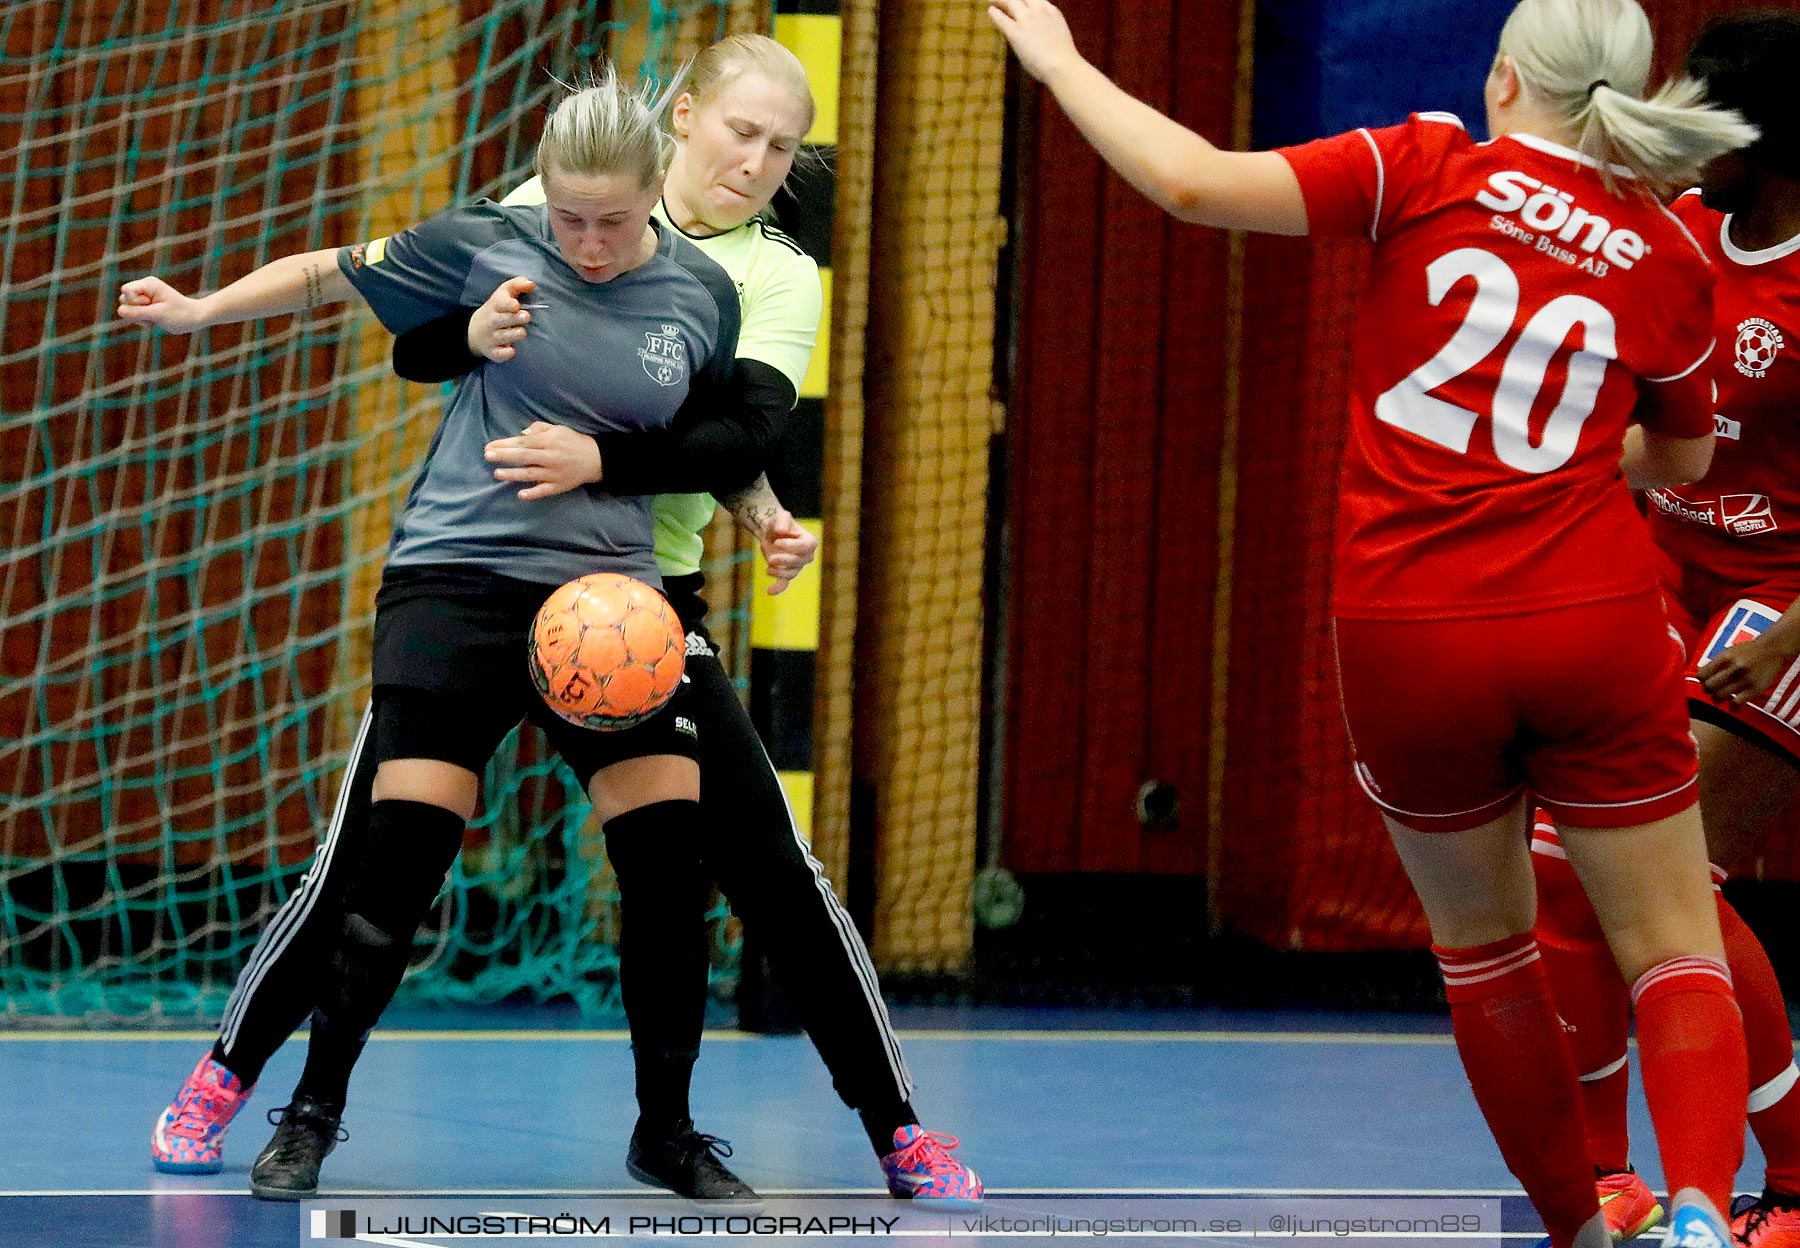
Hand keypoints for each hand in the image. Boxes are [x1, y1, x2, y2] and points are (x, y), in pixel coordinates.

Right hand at [117, 276, 208, 332]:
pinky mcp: (146, 306)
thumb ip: (137, 312)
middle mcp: (144, 288)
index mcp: (148, 284)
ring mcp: (144, 297)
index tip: (150, 305)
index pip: (125, 290)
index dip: (134, 301)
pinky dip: (143, 320)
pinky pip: (133, 314)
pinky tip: (156, 321)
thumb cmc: (180, 315)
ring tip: (156, 318)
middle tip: (155, 315)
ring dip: (139, 318)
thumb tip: (119, 311)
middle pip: (124, 299)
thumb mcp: (157, 315)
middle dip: (136, 311)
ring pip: (127, 308)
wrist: (195, 318)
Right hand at [470, 276, 537, 361]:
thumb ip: (517, 285)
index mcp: (496, 306)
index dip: (508, 304)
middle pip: (500, 320)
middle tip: (527, 316)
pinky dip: (503, 354)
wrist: (475, 330)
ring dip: (511, 335)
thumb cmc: (498, 309)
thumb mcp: (504, 293)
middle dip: (513, 318)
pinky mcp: (493, 351)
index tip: (516, 305)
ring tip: (522, 332)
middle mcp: (492, 321)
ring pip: (501, 336)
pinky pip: (497, 354)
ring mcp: (491, 337)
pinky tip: (511, 351)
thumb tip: (532, 284)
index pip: (500, 303)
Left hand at [484, 420, 601, 499]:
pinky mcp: (559, 486)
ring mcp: (554, 473)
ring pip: (531, 474)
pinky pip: (545, 491)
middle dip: (504, 456)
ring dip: (513, 474)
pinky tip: (520, 494)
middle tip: (487, 456)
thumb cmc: (572, 442)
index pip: (523, 442)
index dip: (505, 444)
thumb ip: (539, 429)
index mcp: (549, 441)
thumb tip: (521, 435)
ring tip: (497, 473)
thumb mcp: (558, 429)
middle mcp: (551, 457)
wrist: (595, 459)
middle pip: (524, 456)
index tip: (490, 446)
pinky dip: (533, 493)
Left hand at [758, 510, 818, 594]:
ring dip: (780, 572)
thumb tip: (781, 532)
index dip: (792, 546)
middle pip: (799, 562)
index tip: (777, 541)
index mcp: (809, 541)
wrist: (770, 533)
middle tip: (771, 559)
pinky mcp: (785, 573)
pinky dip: (777, 588)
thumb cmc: (779, 524)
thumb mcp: (781, 517)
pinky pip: (784, 583)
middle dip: (785, 561)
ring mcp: (797, 566)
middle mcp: (806, 556)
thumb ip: (782, 520)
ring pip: (791, 573)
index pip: (805, 547)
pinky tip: (769, 591)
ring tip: (768, 569)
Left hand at [986, 0, 1081, 82]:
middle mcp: (1039, 11)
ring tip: (992, 1)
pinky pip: (1001, 18)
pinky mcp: (1015, 32)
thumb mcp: (1058, 37)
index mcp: (1052, 11)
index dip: (1026, 2)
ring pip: (1010, 1)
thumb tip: (1038, 36)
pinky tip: (991, 10)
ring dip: (1000, 0)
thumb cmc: (1063, 59)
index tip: (1021, 5)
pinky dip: (994, 13)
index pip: (1036, 0)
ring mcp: (1026, 20)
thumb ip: (1047, 30)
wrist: (1062, 66)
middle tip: (1003, 0)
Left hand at [1697, 632, 1792, 705]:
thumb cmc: (1747, 652)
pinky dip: (1732, 706)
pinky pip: (1736, 704)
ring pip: (1720, 697)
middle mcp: (1734, 667)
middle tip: (1714, 690)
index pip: (1701, 675)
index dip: (1703, 680)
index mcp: (1724, 657)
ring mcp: (1745, 679)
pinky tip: (1734, 703)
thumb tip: (1700, 680)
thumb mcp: (1729, 652)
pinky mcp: (1756, 689)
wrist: (1772, 649)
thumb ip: (1715, 664)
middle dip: (1709, 690)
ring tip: (1723, 696)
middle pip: (1709, 687)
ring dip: (1718, 699)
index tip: (1707, 681)